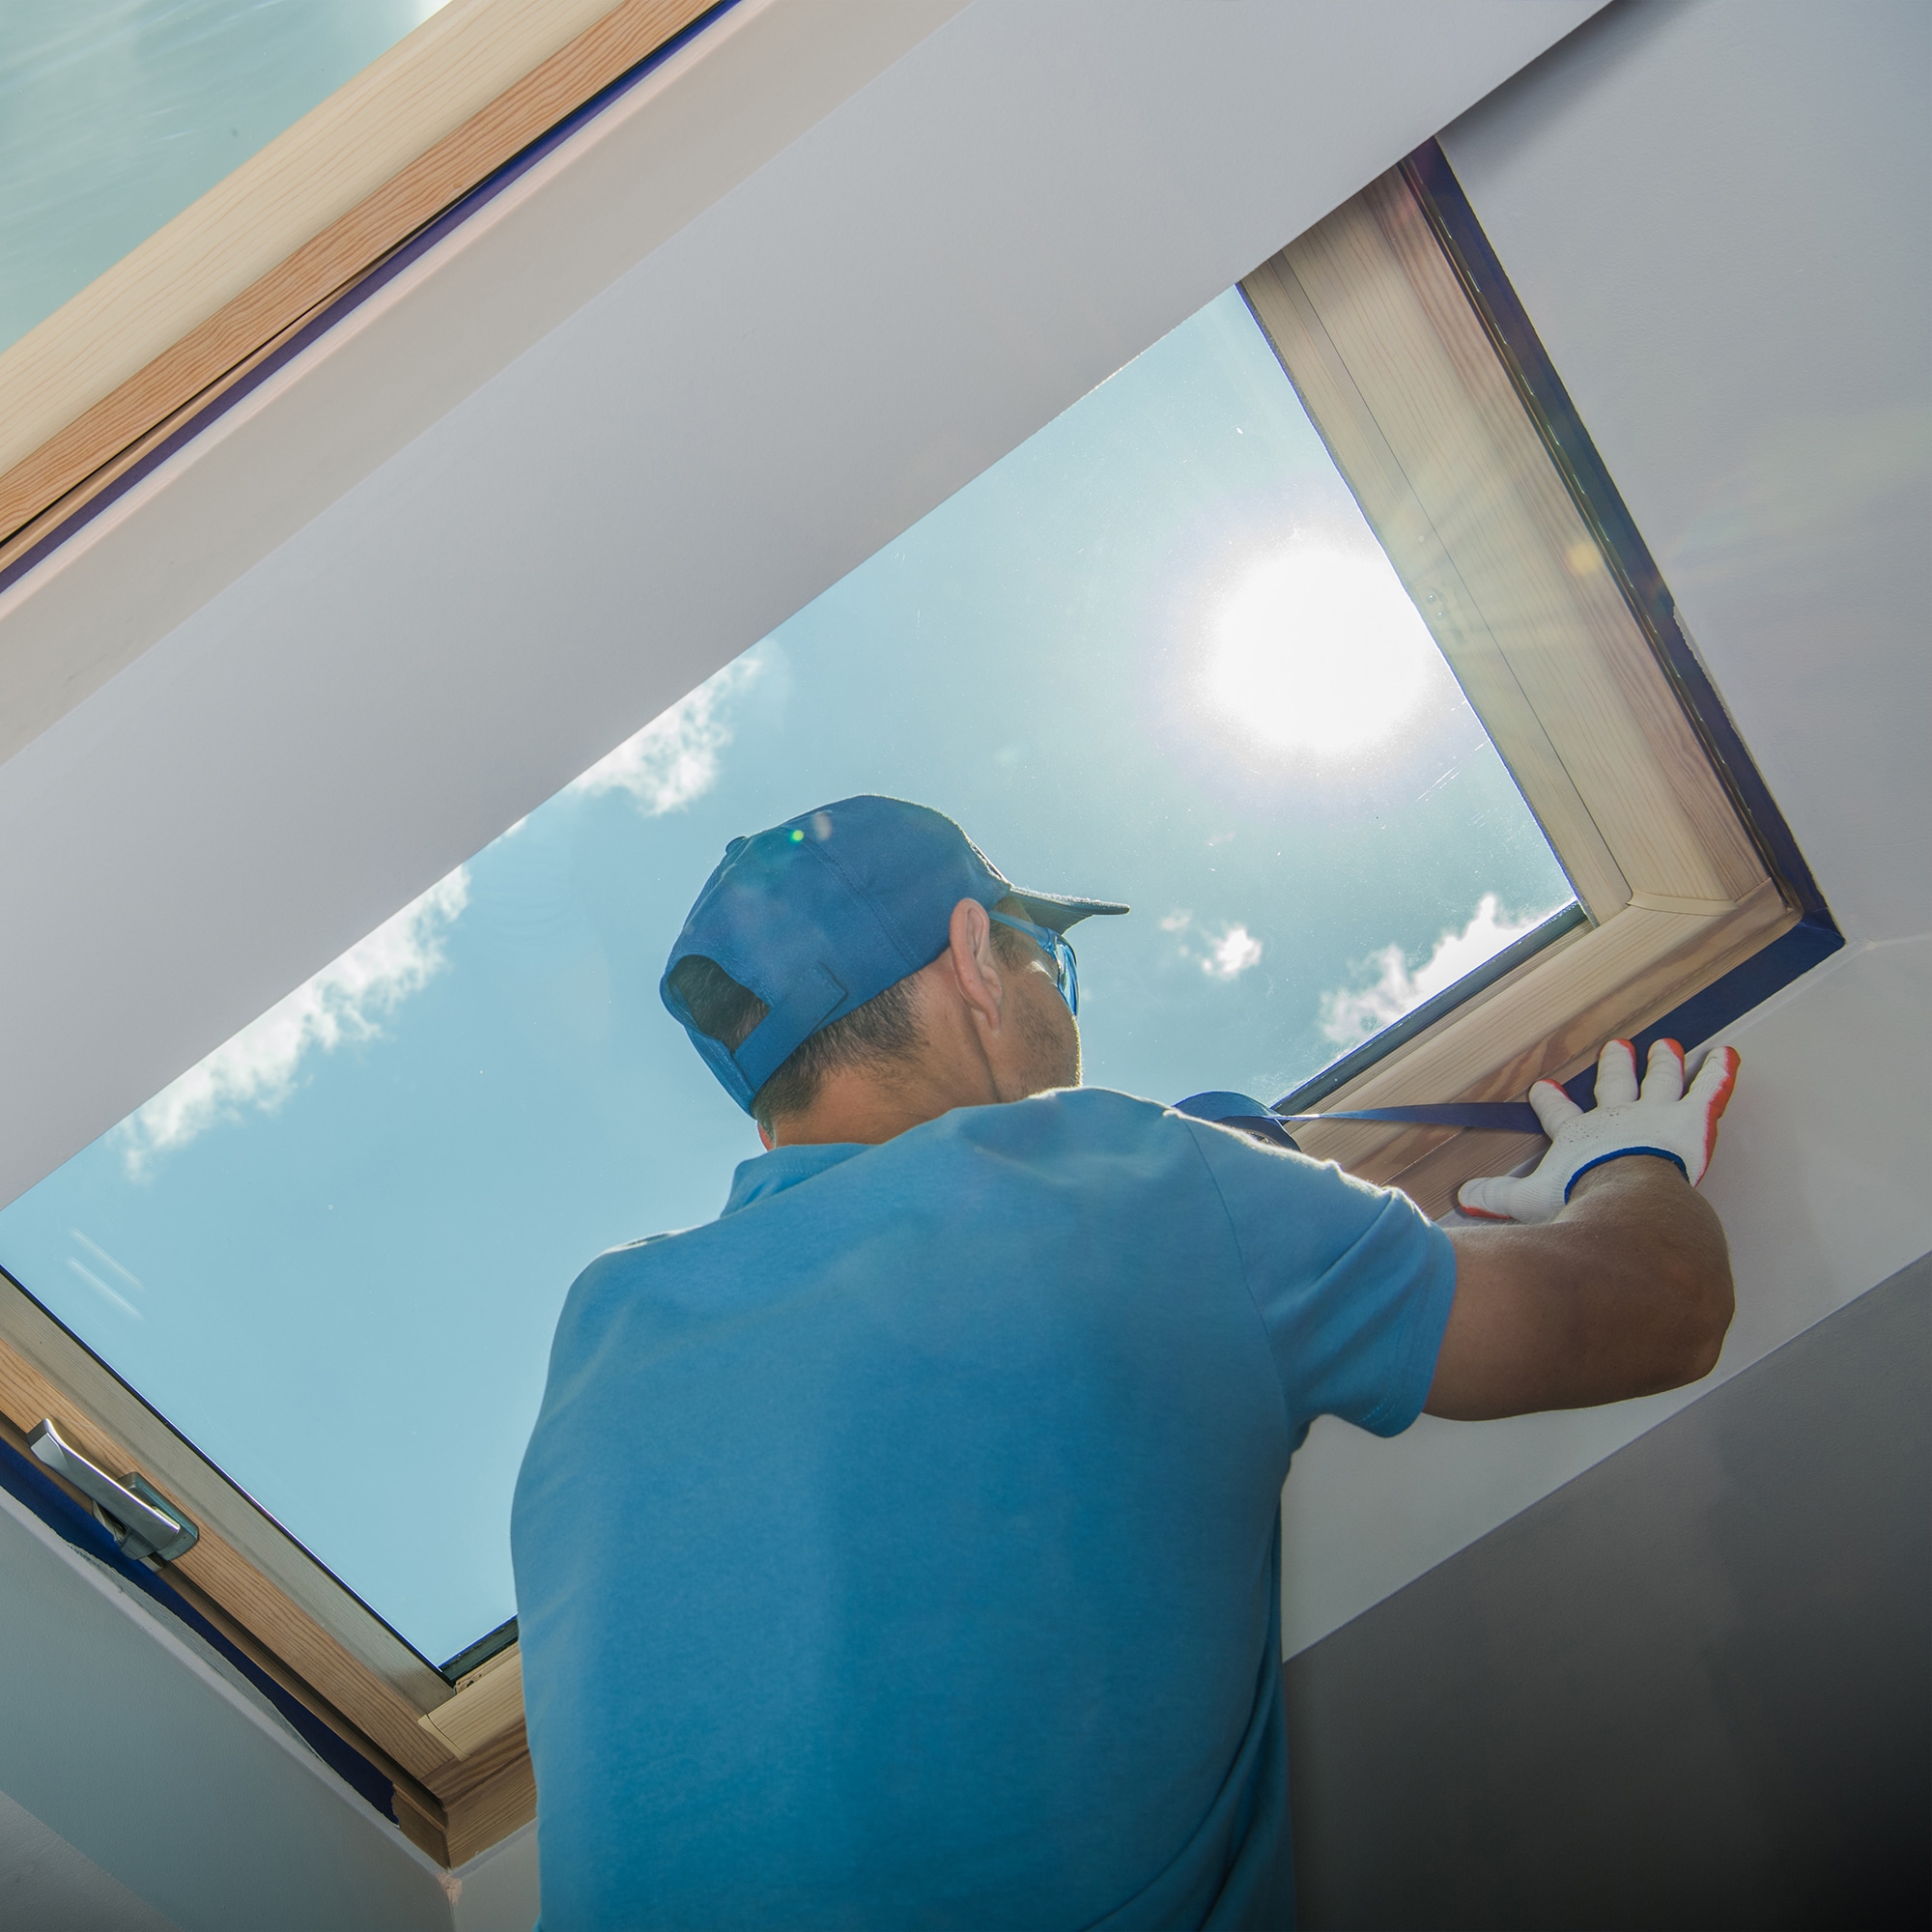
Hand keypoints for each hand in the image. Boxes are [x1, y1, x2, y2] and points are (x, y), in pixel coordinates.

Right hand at [1457, 1038, 1740, 1224]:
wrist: (1626, 1201)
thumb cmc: (1581, 1202)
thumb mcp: (1530, 1202)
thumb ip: (1497, 1197)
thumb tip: (1462, 1197)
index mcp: (1580, 1137)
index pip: (1562, 1115)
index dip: (1553, 1104)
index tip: (1546, 1089)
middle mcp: (1617, 1118)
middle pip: (1616, 1086)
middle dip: (1615, 1068)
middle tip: (1617, 1048)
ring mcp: (1655, 1115)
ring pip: (1660, 1081)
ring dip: (1662, 1065)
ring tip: (1666, 1047)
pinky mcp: (1690, 1120)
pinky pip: (1708, 1091)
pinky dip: (1718, 1073)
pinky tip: (1727, 1055)